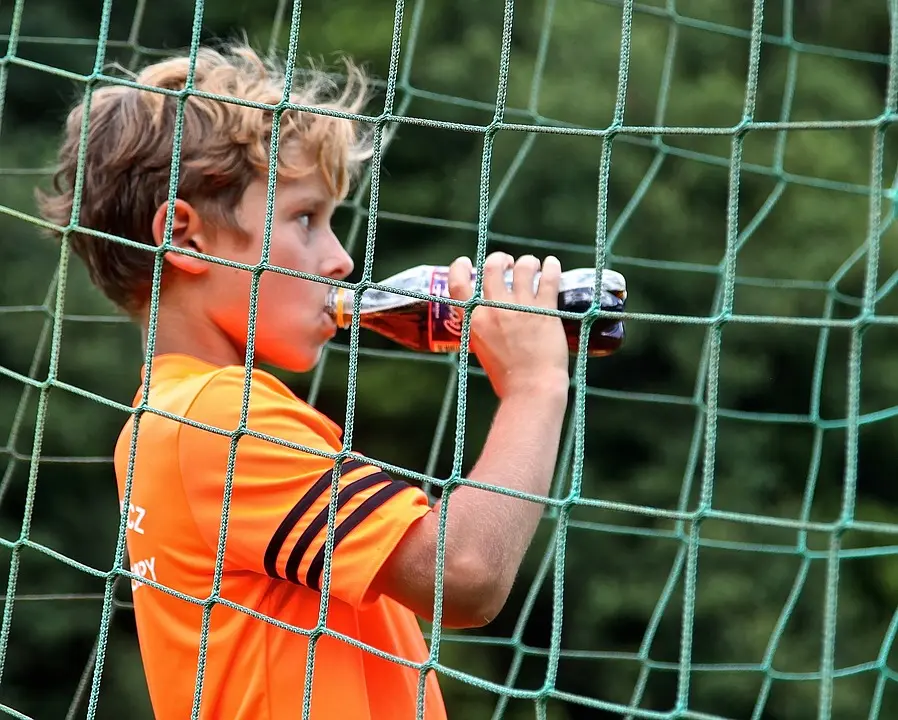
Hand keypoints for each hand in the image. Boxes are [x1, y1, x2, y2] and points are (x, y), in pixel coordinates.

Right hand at [448, 252, 569, 398]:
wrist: (532, 388)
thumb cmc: (507, 378)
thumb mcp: (483, 349)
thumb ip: (484, 328)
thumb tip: (490, 316)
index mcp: (475, 320)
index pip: (458, 284)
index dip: (459, 268)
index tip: (465, 261)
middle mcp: (495, 308)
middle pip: (492, 267)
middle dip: (500, 259)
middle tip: (508, 263)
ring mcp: (521, 307)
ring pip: (523, 267)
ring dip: (527, 262)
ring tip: (532, 265)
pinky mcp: (545, 309)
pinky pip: (548, 278)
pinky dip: (551, 267)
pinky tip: (552, 264)